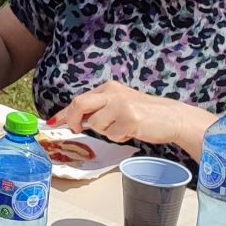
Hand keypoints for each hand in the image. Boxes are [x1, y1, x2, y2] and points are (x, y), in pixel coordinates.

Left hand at [50, 82, 206, 148]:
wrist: (173, 117)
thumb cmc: (145, 113)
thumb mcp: (119, 104)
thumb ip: (98, 109)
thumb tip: (74, 120)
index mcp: (109, 88)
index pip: (79, 100)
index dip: (64, 113)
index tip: (52, 122)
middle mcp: (113, 93)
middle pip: (79, 105)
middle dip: (71, 120)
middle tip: (74, 129)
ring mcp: (121, 105)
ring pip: (96, 124)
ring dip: (106, 132)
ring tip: (122, 128)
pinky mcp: (130, 119)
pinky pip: (112, 135)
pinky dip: (119, 137)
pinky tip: (132, 131)